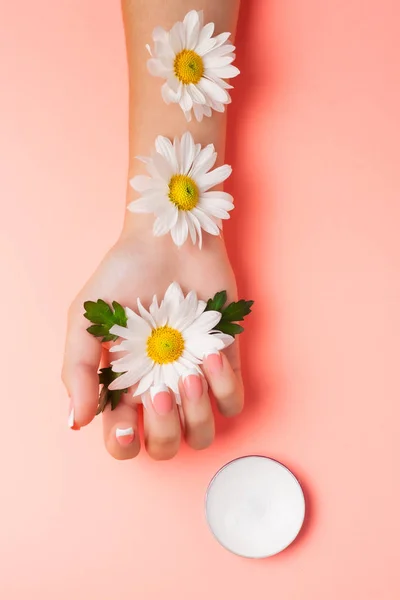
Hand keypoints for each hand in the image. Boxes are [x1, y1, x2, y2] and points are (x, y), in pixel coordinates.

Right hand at [62, 227, 243, 459]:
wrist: (167, 242)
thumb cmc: (122, 277)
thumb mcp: (86, 321)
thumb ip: (78, 372)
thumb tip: (76, 423)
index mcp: (123, 387)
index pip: (122, 440)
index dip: (123, 443)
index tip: (125, 420)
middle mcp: (159, 389)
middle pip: (164, 446)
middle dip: (163, 430)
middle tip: (160, 392)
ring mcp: (193, 378)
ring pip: (201, 432)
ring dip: (197, 414)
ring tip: (189, 375)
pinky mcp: (225, 362)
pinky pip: (233, 402)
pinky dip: (225, 388)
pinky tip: (211, 355)